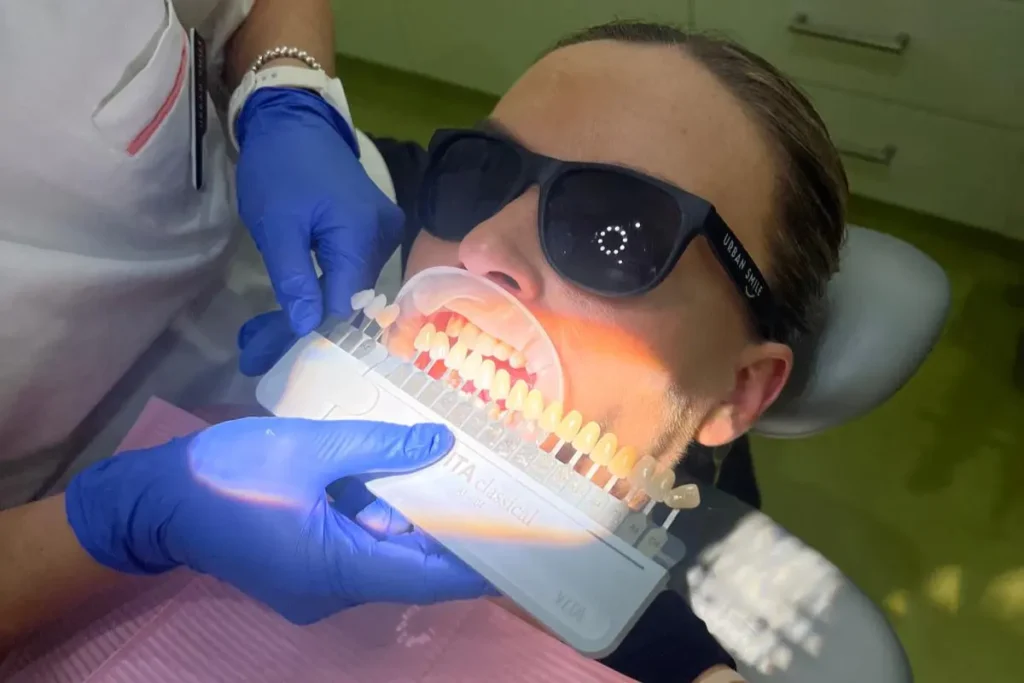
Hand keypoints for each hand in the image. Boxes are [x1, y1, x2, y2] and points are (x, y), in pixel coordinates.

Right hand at [65, 419, 489, 623]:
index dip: (476, 566)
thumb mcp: (308, 448)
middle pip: (408, 568)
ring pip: (381, 557)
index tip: (521, 550)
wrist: (154, 500)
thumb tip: (440, 442)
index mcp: (336, 567)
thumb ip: (378, 446)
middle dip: (448, 533)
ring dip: (411, 523)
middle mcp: (331, 590)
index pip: (427, 577)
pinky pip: (354, 550)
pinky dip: (378, 521)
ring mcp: (313, 586)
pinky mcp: (300, 570)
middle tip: (494, 496)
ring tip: (455, 479)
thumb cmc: (228, 473)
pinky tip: (395, 482)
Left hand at [236, 87, 404, 335]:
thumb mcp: (276, 226)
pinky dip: (328, 281)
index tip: (276, 349)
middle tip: (260, 344)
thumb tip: (308, 327)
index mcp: (361, 234)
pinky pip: (355, 265)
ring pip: (353, 283)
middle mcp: (384, 236)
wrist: (295, 119)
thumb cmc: (280, 168)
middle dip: (312, 319)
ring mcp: (385, 230)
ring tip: (272, 326)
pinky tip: (302, 292)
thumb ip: (294, 279)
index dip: (316, 328)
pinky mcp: (376, 226)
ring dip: (319, 301)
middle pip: (352, 296)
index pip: (346, 303)